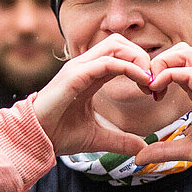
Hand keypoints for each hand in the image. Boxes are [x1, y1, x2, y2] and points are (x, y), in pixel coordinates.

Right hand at [32, 34, 154, 156]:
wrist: (35, 139)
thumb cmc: (60, 134)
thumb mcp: (98, 138)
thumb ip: (121, 141)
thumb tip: (142, 148)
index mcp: (91, 75)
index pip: (121, 56)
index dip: (142, 68)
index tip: (155, 91)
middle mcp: (85, 66)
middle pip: (120, 43)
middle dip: (142, 58)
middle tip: (155, 83)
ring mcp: (79, 67)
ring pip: (115, 45)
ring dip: (138, 59)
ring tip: (149, 81)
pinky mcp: (75, 75)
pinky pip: (107, 62)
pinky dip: (128, 68)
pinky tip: (141, 82)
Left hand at [133, 44, 191, 178]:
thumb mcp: (188, 149)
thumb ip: (163, 150)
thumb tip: (138, 159)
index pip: (178, 64)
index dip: (159, 73)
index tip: (150, 95)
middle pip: (180, 50)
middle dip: (158, 62)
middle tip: (148, 88)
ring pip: (182, 52)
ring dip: (161, 64)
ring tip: (152, 88)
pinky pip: (186, 70)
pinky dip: (167, 75)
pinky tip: (158, 92)